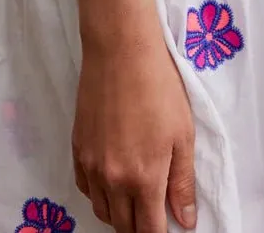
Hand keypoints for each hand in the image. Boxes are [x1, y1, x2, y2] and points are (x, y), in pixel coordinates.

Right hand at [72, 29, 196, 232]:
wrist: (121, 50)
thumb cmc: (159, 87)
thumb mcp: (183, 134)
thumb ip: (182, 182)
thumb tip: (185, 221)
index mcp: (144, 178)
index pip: (149, 231)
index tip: (167, 229)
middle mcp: (112, 179)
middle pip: (122, 226)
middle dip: (139, 228)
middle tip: (153, 215)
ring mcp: (91, 164)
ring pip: (101, 209)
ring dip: (118, 213)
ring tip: (134, 200)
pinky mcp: (77, 146)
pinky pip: (84, 186)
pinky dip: (98, 193)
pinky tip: (110, 181)